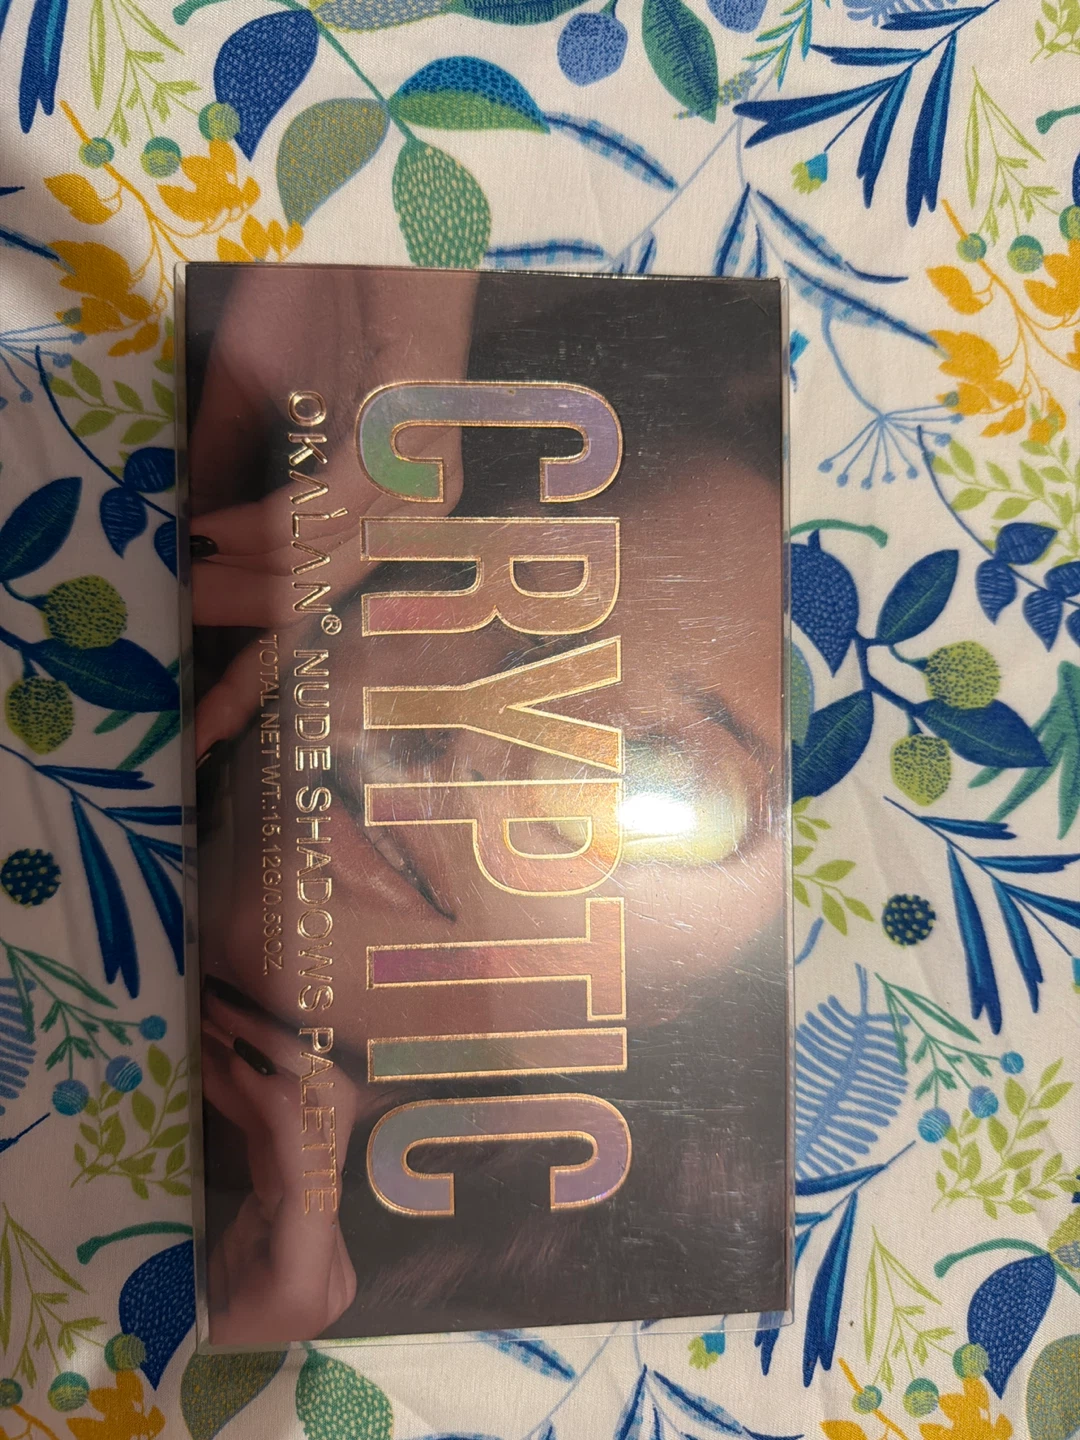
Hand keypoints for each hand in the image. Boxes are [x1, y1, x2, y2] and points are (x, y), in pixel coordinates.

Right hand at [189, 266, 477, 755]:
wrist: (366, 227)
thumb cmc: (314, 308)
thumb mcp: (246, 399)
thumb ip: (226, 473)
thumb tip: (188, 547)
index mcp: (358, 512)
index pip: (306, 611)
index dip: (253, 675)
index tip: (204, 729)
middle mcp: (396, 515)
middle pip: (319, 604)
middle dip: (246, 631)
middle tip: (182, 636)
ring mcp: (413, 487)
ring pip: (327, 565)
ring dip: (253, 581)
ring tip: (193, 584)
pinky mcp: (415, 445)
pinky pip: (335, 510)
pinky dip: (271, 524)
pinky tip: (219, 533)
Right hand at [200, 987, 360, 1343]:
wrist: (183, 1396)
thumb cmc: (169, 1346)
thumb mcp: (168, 1284)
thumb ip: (180, 1213)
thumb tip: (180, 1116)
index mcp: (304, 1282)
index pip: (310, 1166)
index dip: (276, 1100)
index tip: (229, 1049)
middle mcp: (329, 1253)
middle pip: (322, 1130)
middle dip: (277, 1060)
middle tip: (223, 1010)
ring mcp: (319, 1231)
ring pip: (304, 1123)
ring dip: (259, 1064)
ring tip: (215, 1018)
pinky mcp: (296, 1214)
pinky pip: (280, 1140)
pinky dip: (248, 1096)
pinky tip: (218, 1059)